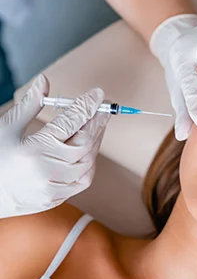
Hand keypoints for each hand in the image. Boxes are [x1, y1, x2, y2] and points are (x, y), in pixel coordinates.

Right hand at [0, 74, 110, 217]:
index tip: (98, 94)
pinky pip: (84, 178)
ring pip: (88, 160)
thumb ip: (30, 104)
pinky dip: (90, 161)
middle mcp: (49, 170)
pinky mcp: (59, 197)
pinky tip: (90, 148)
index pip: (70, 122)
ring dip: (96, 140)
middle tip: (105, 107)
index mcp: (34, 149)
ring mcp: (56, 187)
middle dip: (97, 121)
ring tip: (98, 124)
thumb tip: (44, 81)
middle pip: (85, 142)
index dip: (87, 106)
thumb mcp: (6, 128)